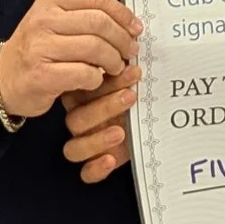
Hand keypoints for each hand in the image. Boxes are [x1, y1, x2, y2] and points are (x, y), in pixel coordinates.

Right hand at [0, 0, 139, 120]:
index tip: (135, 28)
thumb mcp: (55, 22)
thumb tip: (128, 23)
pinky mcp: (42, 74)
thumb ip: (85, 17)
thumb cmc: (37, 51)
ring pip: (95, 47)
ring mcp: (40, 47)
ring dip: (112, 60)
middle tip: (129, 52)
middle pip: (99, 23)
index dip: (122, 14)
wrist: (1, 79)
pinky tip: (94, 80)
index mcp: (51, 1)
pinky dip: (96, 78)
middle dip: (121, 39)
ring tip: (114, 68)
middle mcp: (43, 20)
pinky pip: (85, 73)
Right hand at [63, 63, 140, 183]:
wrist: (150, 123)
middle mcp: (80, 121)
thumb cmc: (139, 99)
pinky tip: (111, 160)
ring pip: (74, 148)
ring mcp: (85, 143)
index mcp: (84, 97)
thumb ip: (130, 70)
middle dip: (105, 107)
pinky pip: (86, 173)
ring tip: (121, 131)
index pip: (82, 90)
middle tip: (131, 97)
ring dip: (97, 140)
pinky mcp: (96, 164)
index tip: (133, 72)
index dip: (107, 82)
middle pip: (76, 119)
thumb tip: (138, 49)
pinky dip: (96, 168)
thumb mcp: (135, 83)